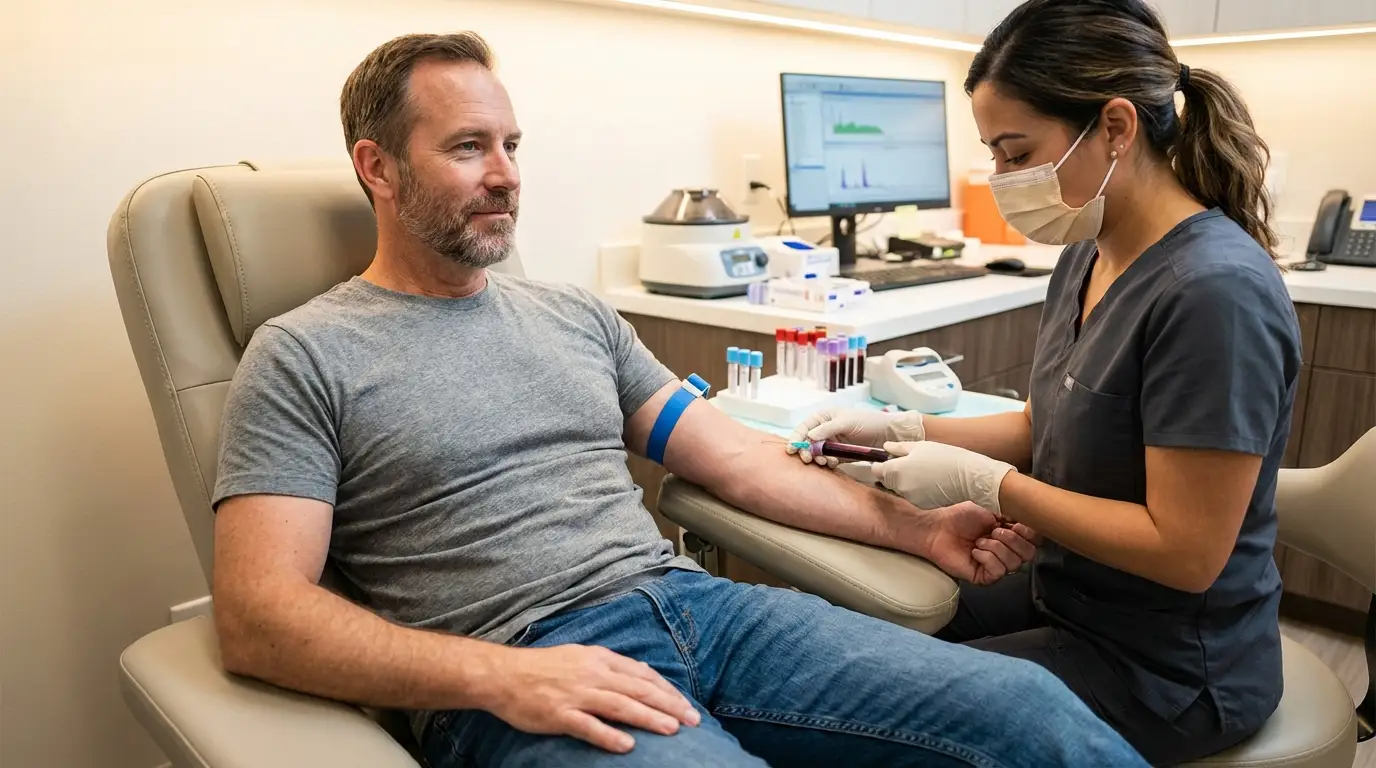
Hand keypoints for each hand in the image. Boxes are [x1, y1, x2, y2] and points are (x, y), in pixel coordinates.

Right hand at [484, 644, 699, 752]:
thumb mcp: (581, 656)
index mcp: (600, 658)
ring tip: (671, 730)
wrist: (504, 674)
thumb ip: (611, 666)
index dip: (667, 690)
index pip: (642, 674)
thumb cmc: (543, 667)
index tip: (686, 704)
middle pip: (639, 689)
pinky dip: (609, 736)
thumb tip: (641, 672)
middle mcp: (593, 674)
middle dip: (669, 705)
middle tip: (692, 720)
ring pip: (620, 706)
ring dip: (649, 718)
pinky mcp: (560, 715)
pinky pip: (589, 726)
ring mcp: (576, 694)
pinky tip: (627, 746)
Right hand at [786, 408, 925, 466]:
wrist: (887, 435)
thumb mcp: (846, 422)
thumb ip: (827, 429)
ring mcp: (832, 443)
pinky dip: (827, 463)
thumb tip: (809, 436)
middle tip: (808, 459)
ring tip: (824, 461)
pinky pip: (827, 460)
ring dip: (817, 458)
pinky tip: (833, 463)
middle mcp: (825, 430)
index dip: (796, 437)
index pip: (804, 427)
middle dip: (806, 450)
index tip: (792, 449)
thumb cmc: (867, 422)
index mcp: (824, 418)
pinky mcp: (839, 455)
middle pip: (807, 442)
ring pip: (816, 453)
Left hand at [872, 441, 1015, 514]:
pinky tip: (930, 482)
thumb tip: (885, 448)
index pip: (877, 470)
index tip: (890, 460)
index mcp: (896, 470)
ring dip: (905, 482)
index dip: (881, 464)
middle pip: (887, 480)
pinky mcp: (921, 505)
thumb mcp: (920, 446)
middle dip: (893, 473)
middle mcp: (899, 487)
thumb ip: (899, 448)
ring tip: (923, 471)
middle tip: (910, 463)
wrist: (967, 476)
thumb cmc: (944, 456)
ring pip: (900, 489)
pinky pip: (912, 496)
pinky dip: (916, 490)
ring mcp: (910, 498)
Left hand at [920, 502, 1039, 584]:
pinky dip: (987, 558)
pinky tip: (975, 552)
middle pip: (1029, 554)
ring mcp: (994, 565)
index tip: (1015, 524)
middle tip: (994, 531)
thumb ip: (1011, 515)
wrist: (937, 528)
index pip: (1035, 541)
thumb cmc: (959, 517)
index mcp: (1009, 535)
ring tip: (980, 541)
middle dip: (1013, 540)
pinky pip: (998, 571)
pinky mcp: (983, 576)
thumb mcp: (990, 508)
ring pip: (1014, 564)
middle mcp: (1005, 551)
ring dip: (996, 548)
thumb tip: (1028, 521)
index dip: (1029, 533)